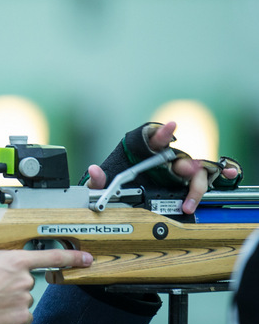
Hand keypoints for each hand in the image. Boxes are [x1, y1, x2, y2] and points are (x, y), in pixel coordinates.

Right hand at [0, 230, 91, 323]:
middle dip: (13, 279)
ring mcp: (24, 300)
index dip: (72, 257)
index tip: (85, 258)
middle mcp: (24, 280)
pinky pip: (22, 313)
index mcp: (15, 261)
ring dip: (11, 296)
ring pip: (24, 296)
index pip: (52, 257)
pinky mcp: (20, 318)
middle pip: (27, 277)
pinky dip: (12, 312)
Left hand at [86, 121, 238, 213]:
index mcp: (147, 154)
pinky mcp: (189, 185)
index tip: (171, 126)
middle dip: (184, 164)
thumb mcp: (107, 183)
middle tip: (184, 169)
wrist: (129, 196)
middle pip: (180, 159)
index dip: (162, 133)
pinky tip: (230, 174)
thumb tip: (93, 170)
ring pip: (195, 172)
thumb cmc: (122, 183)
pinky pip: (208, 179)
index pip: (154, 139)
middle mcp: (167, 161)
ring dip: (197, 179)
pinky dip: (222, 174)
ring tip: (190, 198)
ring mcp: (180, 173)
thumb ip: (98, 180)